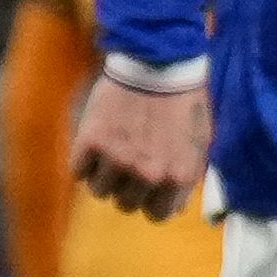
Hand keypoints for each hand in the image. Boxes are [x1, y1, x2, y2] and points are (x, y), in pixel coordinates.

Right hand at [72, 68, 210, 215]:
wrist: (159, 61)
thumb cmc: (182, 100)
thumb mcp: (199, 144)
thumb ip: (185, 179)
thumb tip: (173, 208)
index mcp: (178, 177)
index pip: (156, 215)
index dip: (149, 200)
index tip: (145, 186)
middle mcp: (149, 174)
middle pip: (125, 205)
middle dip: (125, 186)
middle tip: (127, 161)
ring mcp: (119, 159)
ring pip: (99, 190)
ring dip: (103, 174)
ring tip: (112, 148)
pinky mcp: (92, 141)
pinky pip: (78, 171)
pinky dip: (83, 160)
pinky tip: (96, 140)